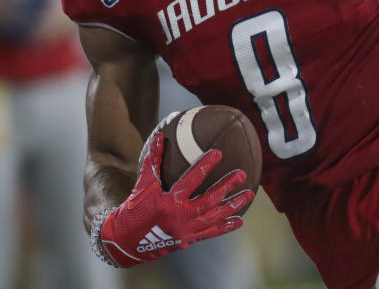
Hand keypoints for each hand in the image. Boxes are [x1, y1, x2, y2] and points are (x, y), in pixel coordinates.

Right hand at [90, 133, 252, 267]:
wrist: (128, 241)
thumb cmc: (135, 209)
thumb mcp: (143, 185)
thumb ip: (153, 161)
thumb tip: (161, 136)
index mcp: (169, 201)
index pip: (191, 179)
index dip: (205, 165)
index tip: (218, 152)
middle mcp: (181, 217)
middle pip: (210, 199)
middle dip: (227, 185)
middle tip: (241, 173)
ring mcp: (188, 230)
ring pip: (216, 217)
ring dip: (234, 205)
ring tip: (250, 194)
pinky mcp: (190, 239)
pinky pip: (212, 232)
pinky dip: (226, 226)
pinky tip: (240, 220)